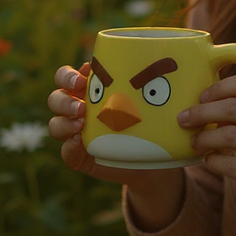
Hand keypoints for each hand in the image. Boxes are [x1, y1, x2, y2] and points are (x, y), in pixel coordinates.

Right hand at [47, 62, 168, 192]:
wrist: (154, 160)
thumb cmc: (157, 124)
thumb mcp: (164, 109)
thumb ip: (173, 111)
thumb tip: (180, 115)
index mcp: (93, 90)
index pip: (67, 77)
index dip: (68, 76)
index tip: (84, 76)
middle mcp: (81, 109)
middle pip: (56, 98)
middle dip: (64, 100)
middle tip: (82, 107)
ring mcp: (79, 134)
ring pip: (56, 125)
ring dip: (64, 123)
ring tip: (81, 125)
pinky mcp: (82, 158)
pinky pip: (67, 154)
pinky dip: (69, 148)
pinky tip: (79, 143)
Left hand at [178, 74, 235, 235]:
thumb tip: (215, 99)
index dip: (221, 86)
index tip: (203, 96)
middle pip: (235, 107)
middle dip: (202, 111)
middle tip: (185, 118)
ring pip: (229, 135)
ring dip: (204, 137)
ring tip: (195, 141)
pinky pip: (230, 165)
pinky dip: (212, 161)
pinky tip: (209, 161)